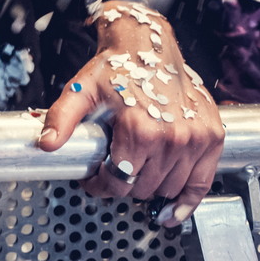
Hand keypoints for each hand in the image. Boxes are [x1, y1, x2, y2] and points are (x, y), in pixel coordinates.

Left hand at [38, 5, 222, 226]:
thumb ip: (62, 118)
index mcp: (139, 129)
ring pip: (169, 189)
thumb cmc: (117, 69)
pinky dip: (188, 202)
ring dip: (151, 189)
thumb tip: (47, 143)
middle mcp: (171, 138)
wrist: (150, 47)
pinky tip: (172, 213)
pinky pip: (202, 184)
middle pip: (143, 189)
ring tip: (137, 174)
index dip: (100, 186)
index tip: (94, 181)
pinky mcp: (212, 138)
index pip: (118, 181)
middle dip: (123, 186)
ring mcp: (195, 140)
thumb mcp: (81, 91)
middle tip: (114, 171)